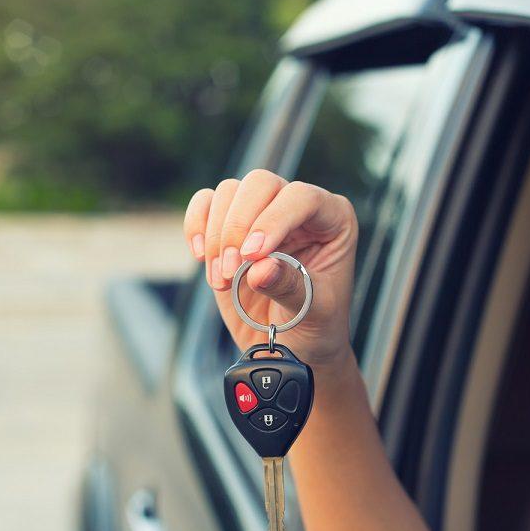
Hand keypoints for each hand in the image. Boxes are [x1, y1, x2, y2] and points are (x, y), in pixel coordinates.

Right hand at [183, 170, 357, 367]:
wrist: (290, 346)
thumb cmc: (315, 326)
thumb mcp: (314, 312)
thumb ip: (290, 287)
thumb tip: (260, 268)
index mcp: (333, 220)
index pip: (302, 198)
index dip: (274, 220)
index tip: (253, 256)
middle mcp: (297, 208)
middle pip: (260, 184)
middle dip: (238, 226)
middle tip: (232, 271)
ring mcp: (262, 213)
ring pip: (229, 192)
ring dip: (217, 236)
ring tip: (222, 280)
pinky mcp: (230, 226)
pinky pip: (205, 203)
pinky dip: (196, 225)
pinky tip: (201, 257)